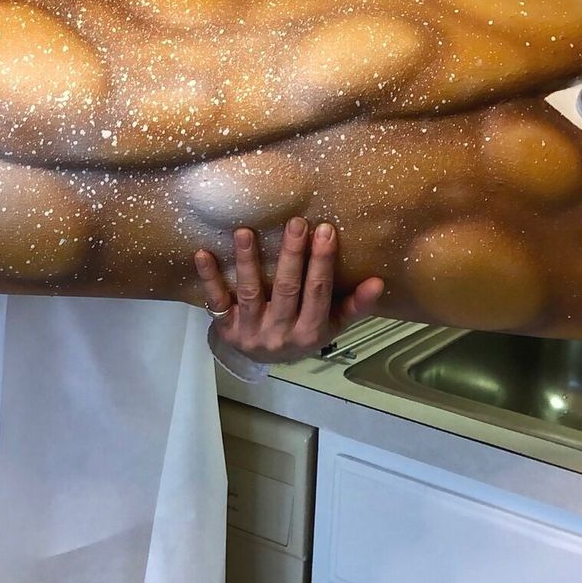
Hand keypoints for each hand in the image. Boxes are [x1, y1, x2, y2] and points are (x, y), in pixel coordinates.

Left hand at [194, 218, 383, 364]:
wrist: (262, 359)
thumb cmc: (302, 331)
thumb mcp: (331, 324)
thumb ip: (354, 305)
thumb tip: (378, 282)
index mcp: (310, 332)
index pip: (318, 293)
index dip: (322, 262)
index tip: (326, 230)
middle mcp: (280, 335)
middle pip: (287, 290)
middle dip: (292, 255)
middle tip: (296, 222)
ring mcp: (250, 332)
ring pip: (251, 292)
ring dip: (248, 261)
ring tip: (245, 231)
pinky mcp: (225, 328)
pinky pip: (215, 301)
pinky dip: (209, 278)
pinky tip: (203, 254)